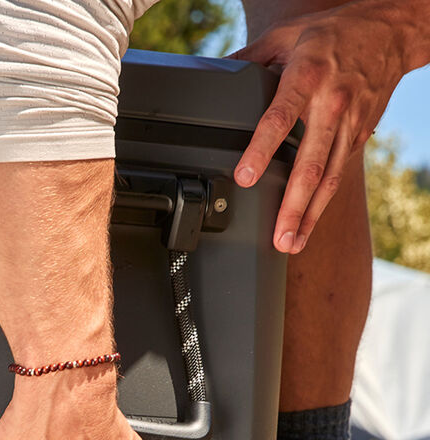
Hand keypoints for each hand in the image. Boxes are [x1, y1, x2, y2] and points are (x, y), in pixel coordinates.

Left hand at [231, 0, 408, 253]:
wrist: (390, 30)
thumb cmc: (333, 34)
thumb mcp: (285, 35)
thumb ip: (248, 59)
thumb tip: (214, 76)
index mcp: (307, 77)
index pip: (280, 119)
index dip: (261, 150)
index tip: (245, 178)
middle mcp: (332, 105)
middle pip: (311, 165)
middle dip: (293, 206)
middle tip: (278, 237)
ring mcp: (349, 124)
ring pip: (329, 179)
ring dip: (309, 216)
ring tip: (292, 243)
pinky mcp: (360, 136)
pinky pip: (338, 175)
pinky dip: (322, 203)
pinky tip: (307, 224)